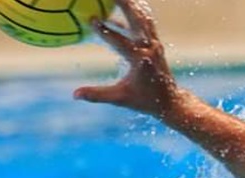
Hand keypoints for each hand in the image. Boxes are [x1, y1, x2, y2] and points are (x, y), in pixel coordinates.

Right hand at [74, 0, 179, 117]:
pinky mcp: (155, 43)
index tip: (91, 19)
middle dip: (124, 5)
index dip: (106, 31)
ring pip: (143, 18)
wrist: (169, 101)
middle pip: (137, 21)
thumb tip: (75, 94)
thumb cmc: (144, 101)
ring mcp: (154, 45)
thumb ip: (98, 94)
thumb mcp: (120, 98)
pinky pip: (145, 23)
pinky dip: (134, 13)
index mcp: (141, 61)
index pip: (121, 43)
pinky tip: (120, 5)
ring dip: (131, 5)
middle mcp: (150, 49)